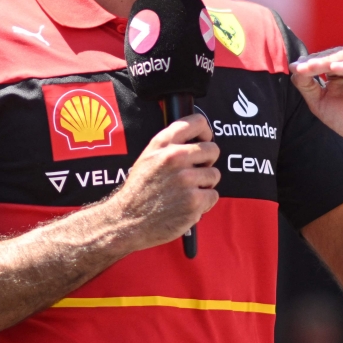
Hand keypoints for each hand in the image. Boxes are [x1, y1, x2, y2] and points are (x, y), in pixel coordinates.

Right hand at [109, 114, 219, 250]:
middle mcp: (174, 158)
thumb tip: (197, 139)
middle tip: (194, 173)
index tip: (203, 142)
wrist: (128, 220)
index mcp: (163, 144)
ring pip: (214, 174)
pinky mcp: (194, 201)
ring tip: (186, 191)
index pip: (198, 122)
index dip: (205, 133)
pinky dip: (204, 203)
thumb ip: (170, 144)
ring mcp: (185, 180)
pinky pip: (213, 195)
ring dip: (204, 185)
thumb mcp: (148, 157)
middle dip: (207, 162)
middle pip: (212, 150)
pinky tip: (186, 204)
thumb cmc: (139, 190)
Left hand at [290, 43, 342, 144]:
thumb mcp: (323, 104)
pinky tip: (336, 69)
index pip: (325, 57)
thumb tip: (294, 68)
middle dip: (318, 60)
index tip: (295, 68)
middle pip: (336, 54)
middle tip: (302, 67)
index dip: (310, 62)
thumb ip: (307, 86)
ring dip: (332, 60)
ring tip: (315, 66)